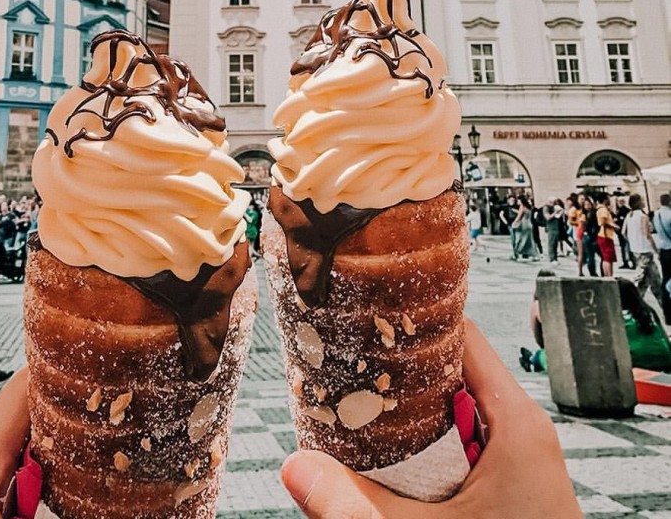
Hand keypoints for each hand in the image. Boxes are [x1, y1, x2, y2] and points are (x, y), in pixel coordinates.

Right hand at [281, 319, 581, 518]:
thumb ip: (355, 505)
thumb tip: (294, 468)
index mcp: (516, 421)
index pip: (462, 334)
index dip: (412, 320)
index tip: (366, 316)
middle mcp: (522, 430)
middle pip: (454, 370)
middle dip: (400, 370)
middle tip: (349, 364)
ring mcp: (520, 459)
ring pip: (457, 411)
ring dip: (412, 411)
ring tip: (361, 403)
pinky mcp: (512, 486)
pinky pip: (466, 445)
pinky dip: (429, 443)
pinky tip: (392, 455)